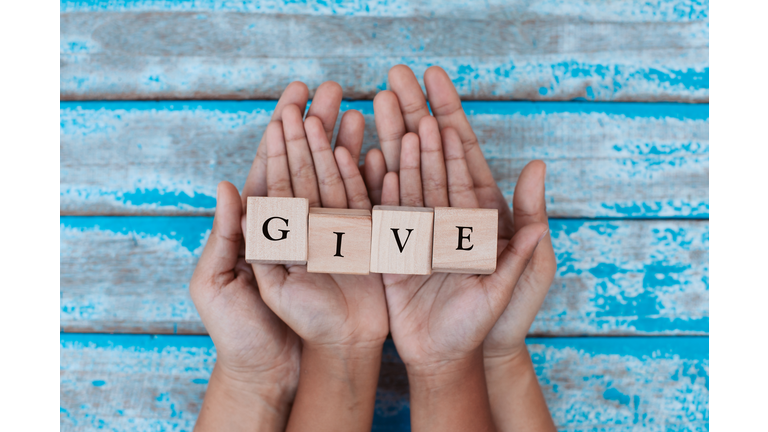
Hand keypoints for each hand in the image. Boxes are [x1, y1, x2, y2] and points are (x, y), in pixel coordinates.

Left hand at [251, 82, 387, 430]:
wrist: (299, 364)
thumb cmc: (252, 333)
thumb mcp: (225, 284)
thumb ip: (229, 235)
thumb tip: (227, 186)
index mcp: (265, 229)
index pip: (272, 173)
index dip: (281, 137)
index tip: (290, 103)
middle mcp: (298, 225)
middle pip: (307, 166)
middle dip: (317, 127)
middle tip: (330, 88)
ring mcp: (330, 233)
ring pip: (337, 180)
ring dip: (344, 143)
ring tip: (354, 108)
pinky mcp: (358, 247)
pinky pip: (364, 206)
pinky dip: (368, 178)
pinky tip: (374, 150)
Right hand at [369, 64, 555, 430]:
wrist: (453, 359)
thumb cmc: (494, 322)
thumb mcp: (518, 277)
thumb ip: (525, 229)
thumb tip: (540, 170)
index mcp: (477, 219)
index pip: (463, 163)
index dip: (450, 126)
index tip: (435, 91)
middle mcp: (445, 218)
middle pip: (429, 162)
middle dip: (412, 119)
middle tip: (396, 81)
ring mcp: (417, 232)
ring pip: (402, 180)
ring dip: (390, 143)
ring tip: (375, 108)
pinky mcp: (392, 252)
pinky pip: (381, 214)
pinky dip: (372, 186)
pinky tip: (361, 158)